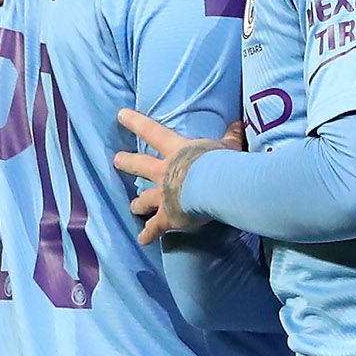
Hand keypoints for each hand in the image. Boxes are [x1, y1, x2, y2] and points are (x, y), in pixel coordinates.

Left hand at [112, 110, 237, 244]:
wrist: (215, 186)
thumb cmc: (220, 162)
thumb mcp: (227, 145)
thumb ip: (231, 136)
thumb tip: (238, 123)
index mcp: (177, 150)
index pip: (152, 131)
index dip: (136, 122)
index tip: (120, 115)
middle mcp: (164, 171)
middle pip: (140, 165)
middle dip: (127, 162)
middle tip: (116, 160)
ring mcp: (163, 195)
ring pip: (145, 199)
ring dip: (138, 203)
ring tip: (133, 206)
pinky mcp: (167, 216)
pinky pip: (155, 227)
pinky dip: (149, 234)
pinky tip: (143, 240)